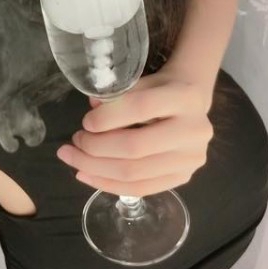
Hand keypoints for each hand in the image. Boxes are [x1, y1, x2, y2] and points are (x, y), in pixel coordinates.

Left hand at [56, 67, 213, 196]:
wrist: (191, 104)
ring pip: (135, 173)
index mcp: (184, 98)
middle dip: (95, 148)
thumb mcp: (142, 80)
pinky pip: (141, 188)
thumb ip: (118, 94)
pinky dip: (109, 184)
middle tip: (73, 143)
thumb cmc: (161, 88)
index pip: (141, 108)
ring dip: (96, 169)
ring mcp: (191, 159)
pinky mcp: (184, 177)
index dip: (107, 117)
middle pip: (135, 147)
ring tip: (74, 159)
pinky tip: (87, 175)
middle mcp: (194, 131)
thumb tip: (92, 108)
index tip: (85, 122)